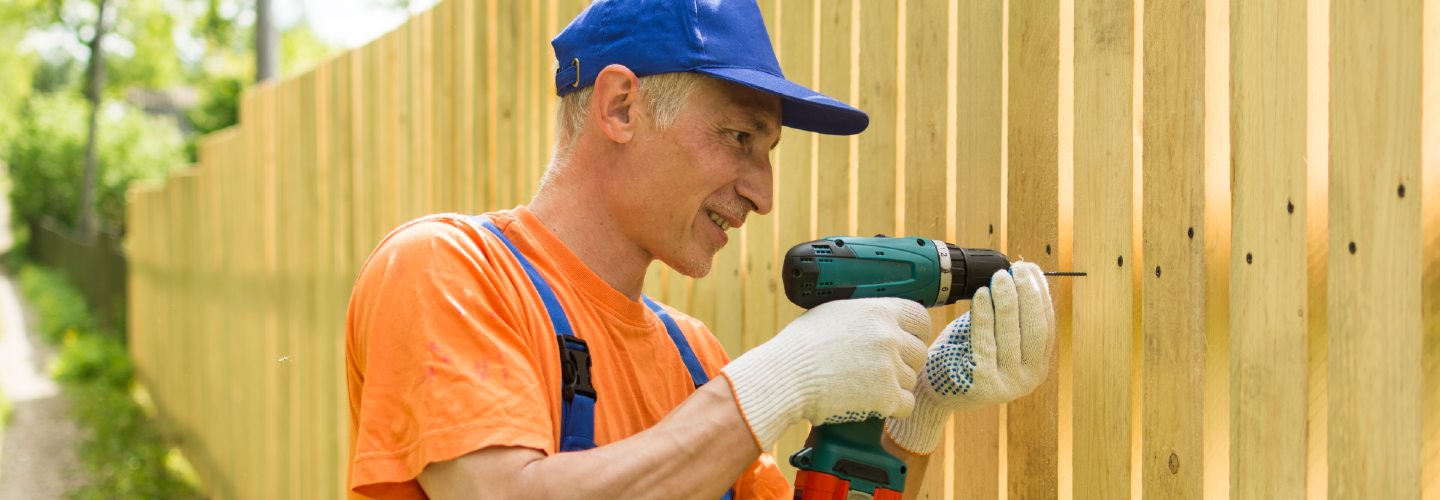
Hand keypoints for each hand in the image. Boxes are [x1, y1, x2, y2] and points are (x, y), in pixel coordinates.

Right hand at [721, 297, 930, 450]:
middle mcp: (889, 336)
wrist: (786, 377)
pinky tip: (873, 402)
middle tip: (881, 369)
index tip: (910, 340)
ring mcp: (890, 367)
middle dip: (904, 362)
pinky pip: (906, 404)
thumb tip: (875, 318)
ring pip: (911, 379)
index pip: (920, 318)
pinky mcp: (886, 396)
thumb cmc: (800, 347)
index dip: (916, 332)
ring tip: (866, 386)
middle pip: (919, 352)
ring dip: (894, 385)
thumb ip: (863, 315)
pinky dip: (892, 407)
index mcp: (878, 310)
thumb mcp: (833, 313)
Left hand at [885, 262, 1056, 454]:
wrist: (935, 390)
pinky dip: (984, 316)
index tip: (1032, 270)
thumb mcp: (994, 335)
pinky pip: (986, 342)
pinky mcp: (983, 385)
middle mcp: (1028, 379)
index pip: (1046, 326)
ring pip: (1011, 334)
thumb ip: (1010, 313)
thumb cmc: (964, 355)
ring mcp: (1008, 385)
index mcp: (1037, 366)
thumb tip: (1022, 273)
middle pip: (1035, 329)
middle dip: (1028, 295)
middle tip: (1017, 268)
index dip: (1040, 295)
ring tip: (999, 277)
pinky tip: (982, 295)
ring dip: (1007, 301)